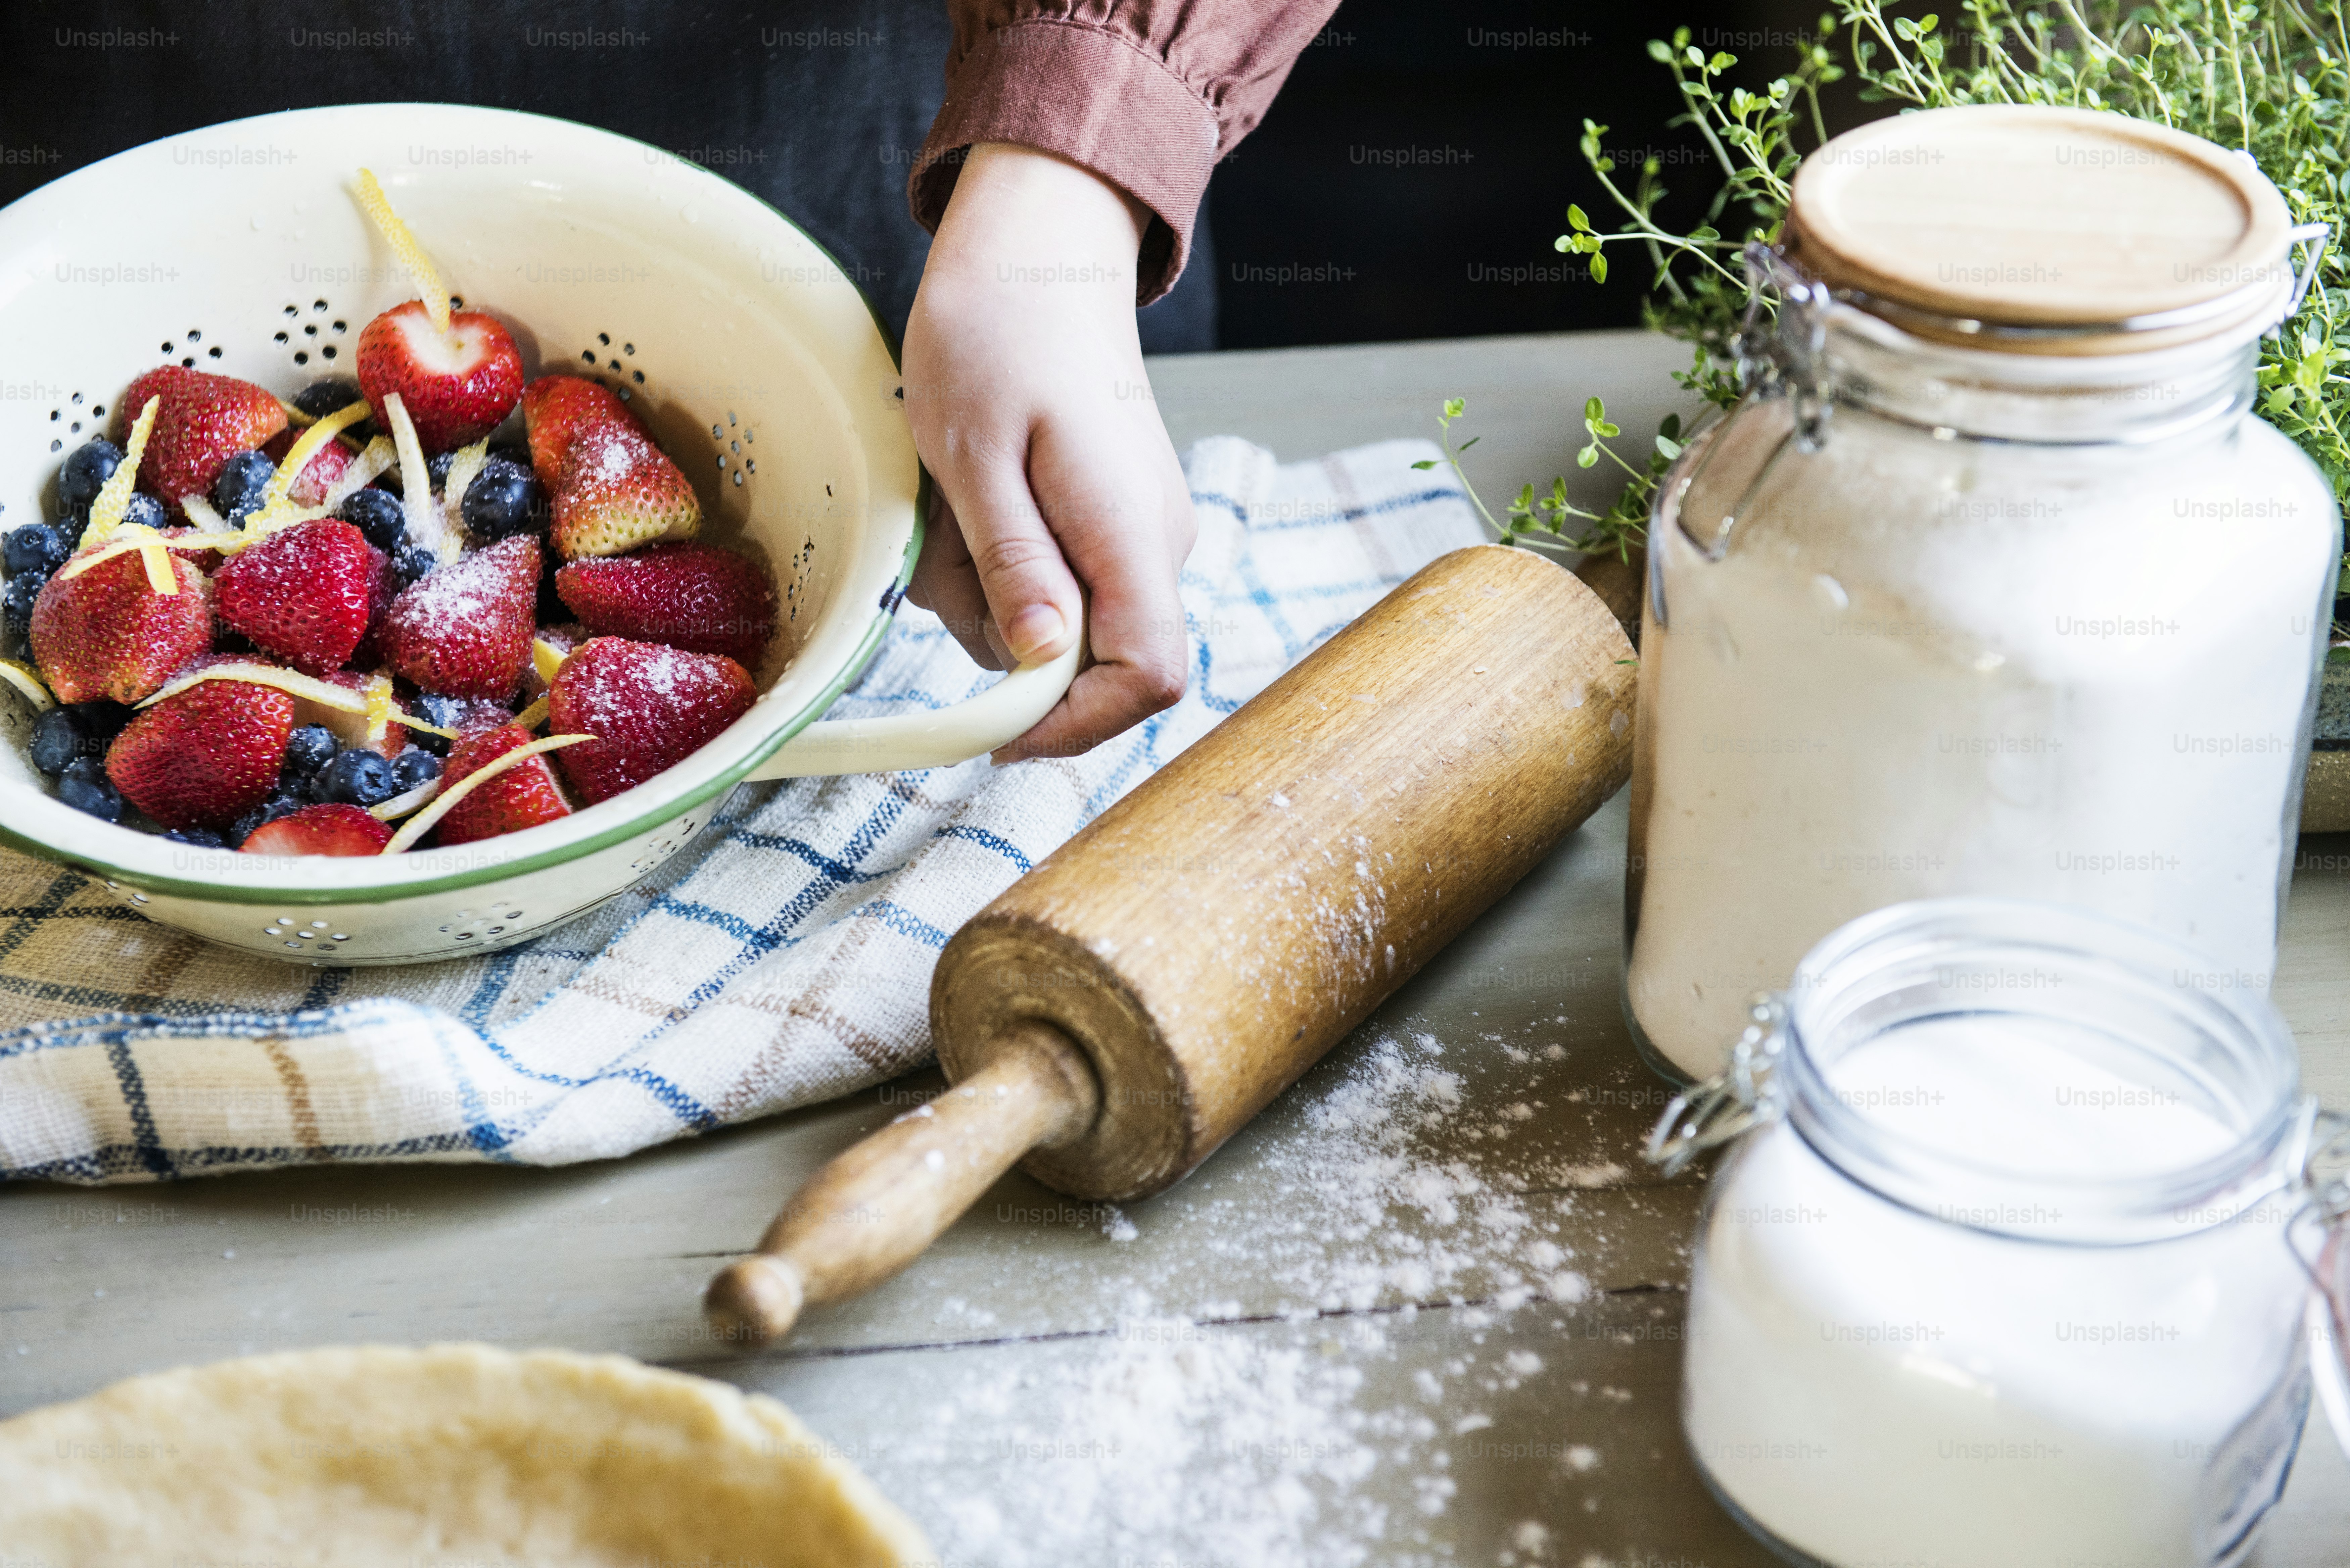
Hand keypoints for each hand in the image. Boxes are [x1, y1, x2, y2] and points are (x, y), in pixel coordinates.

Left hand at [901, 142, 1196, 760]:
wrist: (1038, 252)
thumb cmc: (996, 332)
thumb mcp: (973, 451)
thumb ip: (1011, 560)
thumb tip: (1036, 659)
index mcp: (1131, 529)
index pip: (1147, 675)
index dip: (1073, 723)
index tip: (990, 720)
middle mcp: (1154, 544)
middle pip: (1089, 664)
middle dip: (997, 639)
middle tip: (937, 547)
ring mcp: (1138, 535)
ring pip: (1057, 627)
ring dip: (982, 591)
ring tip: (947, 504)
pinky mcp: (1110, 525)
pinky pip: (1052, 584)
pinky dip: (996, 563)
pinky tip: (969, 499)